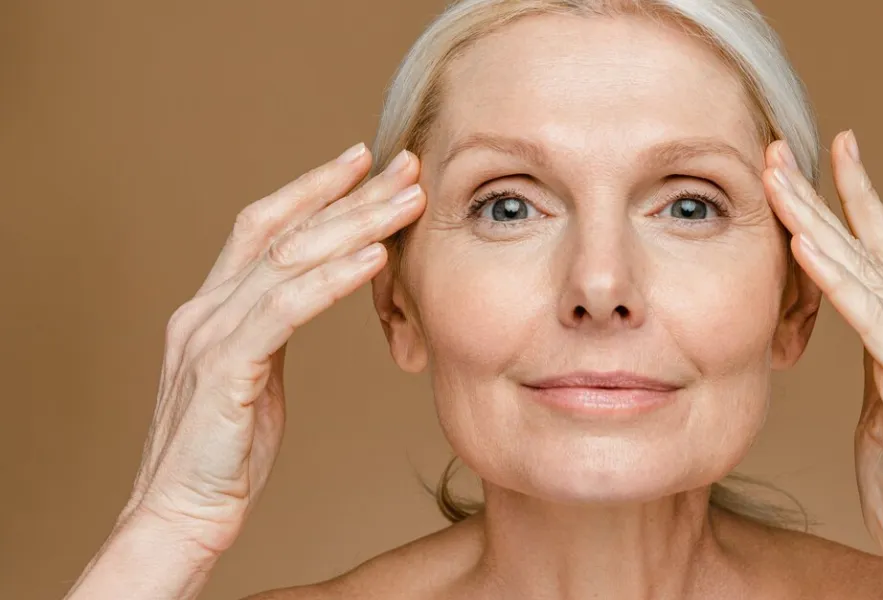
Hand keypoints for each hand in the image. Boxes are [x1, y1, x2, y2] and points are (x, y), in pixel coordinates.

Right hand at [120, 143, 424, 556]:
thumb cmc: (222, 456)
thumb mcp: (255, 378)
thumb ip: (273, 332)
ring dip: (355, 225)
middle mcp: (205, 309)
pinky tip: (374, 258)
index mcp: (211, 308)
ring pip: (290, 260)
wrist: (177, 515)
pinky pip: (286, 311)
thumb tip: (314, 298)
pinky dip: (333, 280)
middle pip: (284, 230)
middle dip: (347, 193)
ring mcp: (209, 335)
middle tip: (402, 164)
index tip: (362, 161)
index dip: (313, 189)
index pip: (264, 227)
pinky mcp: (224, 369)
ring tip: (405, 200)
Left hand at [764, 131, 882, 590]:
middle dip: (825, 195)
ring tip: (779, 180)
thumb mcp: (882, 410)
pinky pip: (869, 319)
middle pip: (872, 250)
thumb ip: (873, 365)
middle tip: (784, 148)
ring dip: (817, 222)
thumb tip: (849, 337)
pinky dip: (835, 279)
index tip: (831, 158)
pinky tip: (805, 244)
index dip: (856, 205)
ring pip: (866, 272)